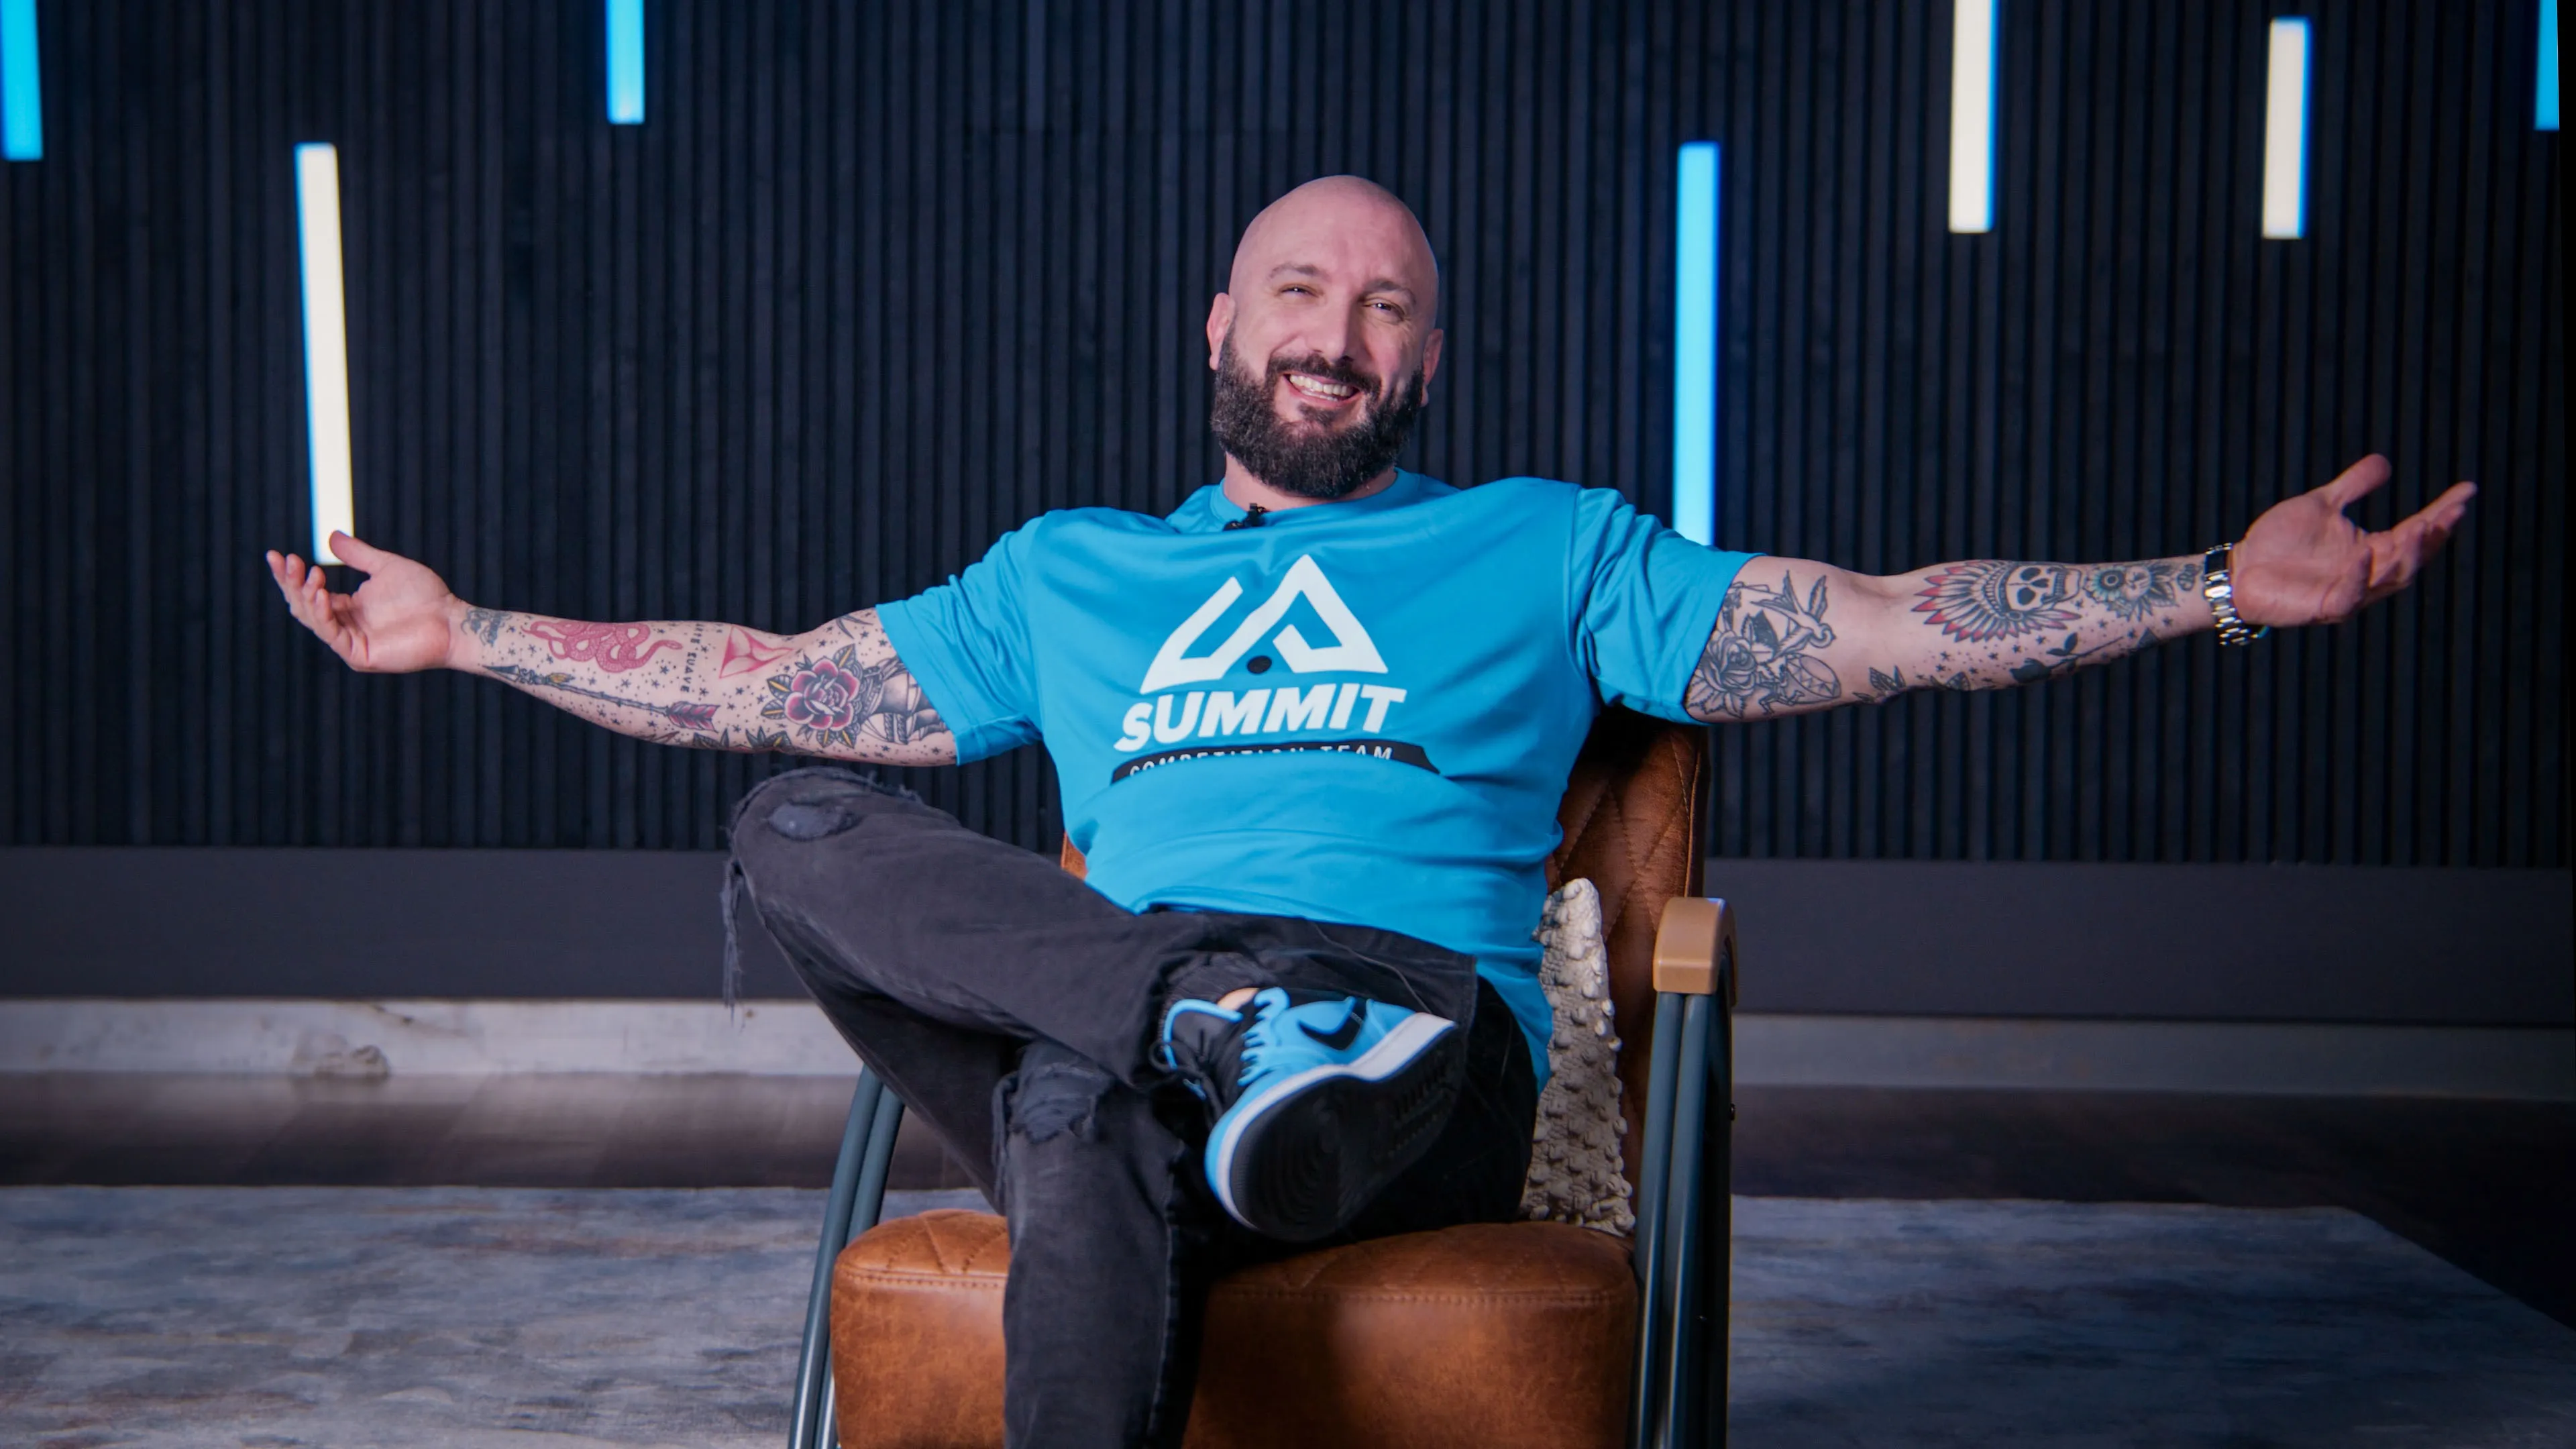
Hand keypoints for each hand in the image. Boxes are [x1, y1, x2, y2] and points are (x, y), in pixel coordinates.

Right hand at [264, 532, 464, 672]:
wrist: (452, 619)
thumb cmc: (426, 595)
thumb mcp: (386, 567)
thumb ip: (358, 554)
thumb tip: (330, 536)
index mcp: (347, 607)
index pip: (307, 592)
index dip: (290, 575)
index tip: (277, 555)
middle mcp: (344, 625)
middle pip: (303, 605)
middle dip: (292, 583)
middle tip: (289, 560)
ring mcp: (350, 642)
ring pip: (313, 619)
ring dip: (306, 595)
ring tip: (309, 573)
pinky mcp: (360, 655)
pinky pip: (332, 635)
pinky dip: (323, 614)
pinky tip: (321, 594)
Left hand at [2228, 455, 2474, 626]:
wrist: (2240, 568)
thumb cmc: (2279, 541)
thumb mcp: (2321, 505)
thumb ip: (2352, 486)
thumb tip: (2384, 461)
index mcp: (2372, 549)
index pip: (2416, 530)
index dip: (2443, 512)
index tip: (2467, 490)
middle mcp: (2367, 573)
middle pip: (2412, 556)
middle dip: (2435, 536)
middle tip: (2454, 512)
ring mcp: (2348, 593)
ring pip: (2390, 578)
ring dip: (2408, 554)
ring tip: (2423, 528)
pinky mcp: (2324, 608)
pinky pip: (2349, 596)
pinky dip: (2358, 576)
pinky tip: (2365, 552)